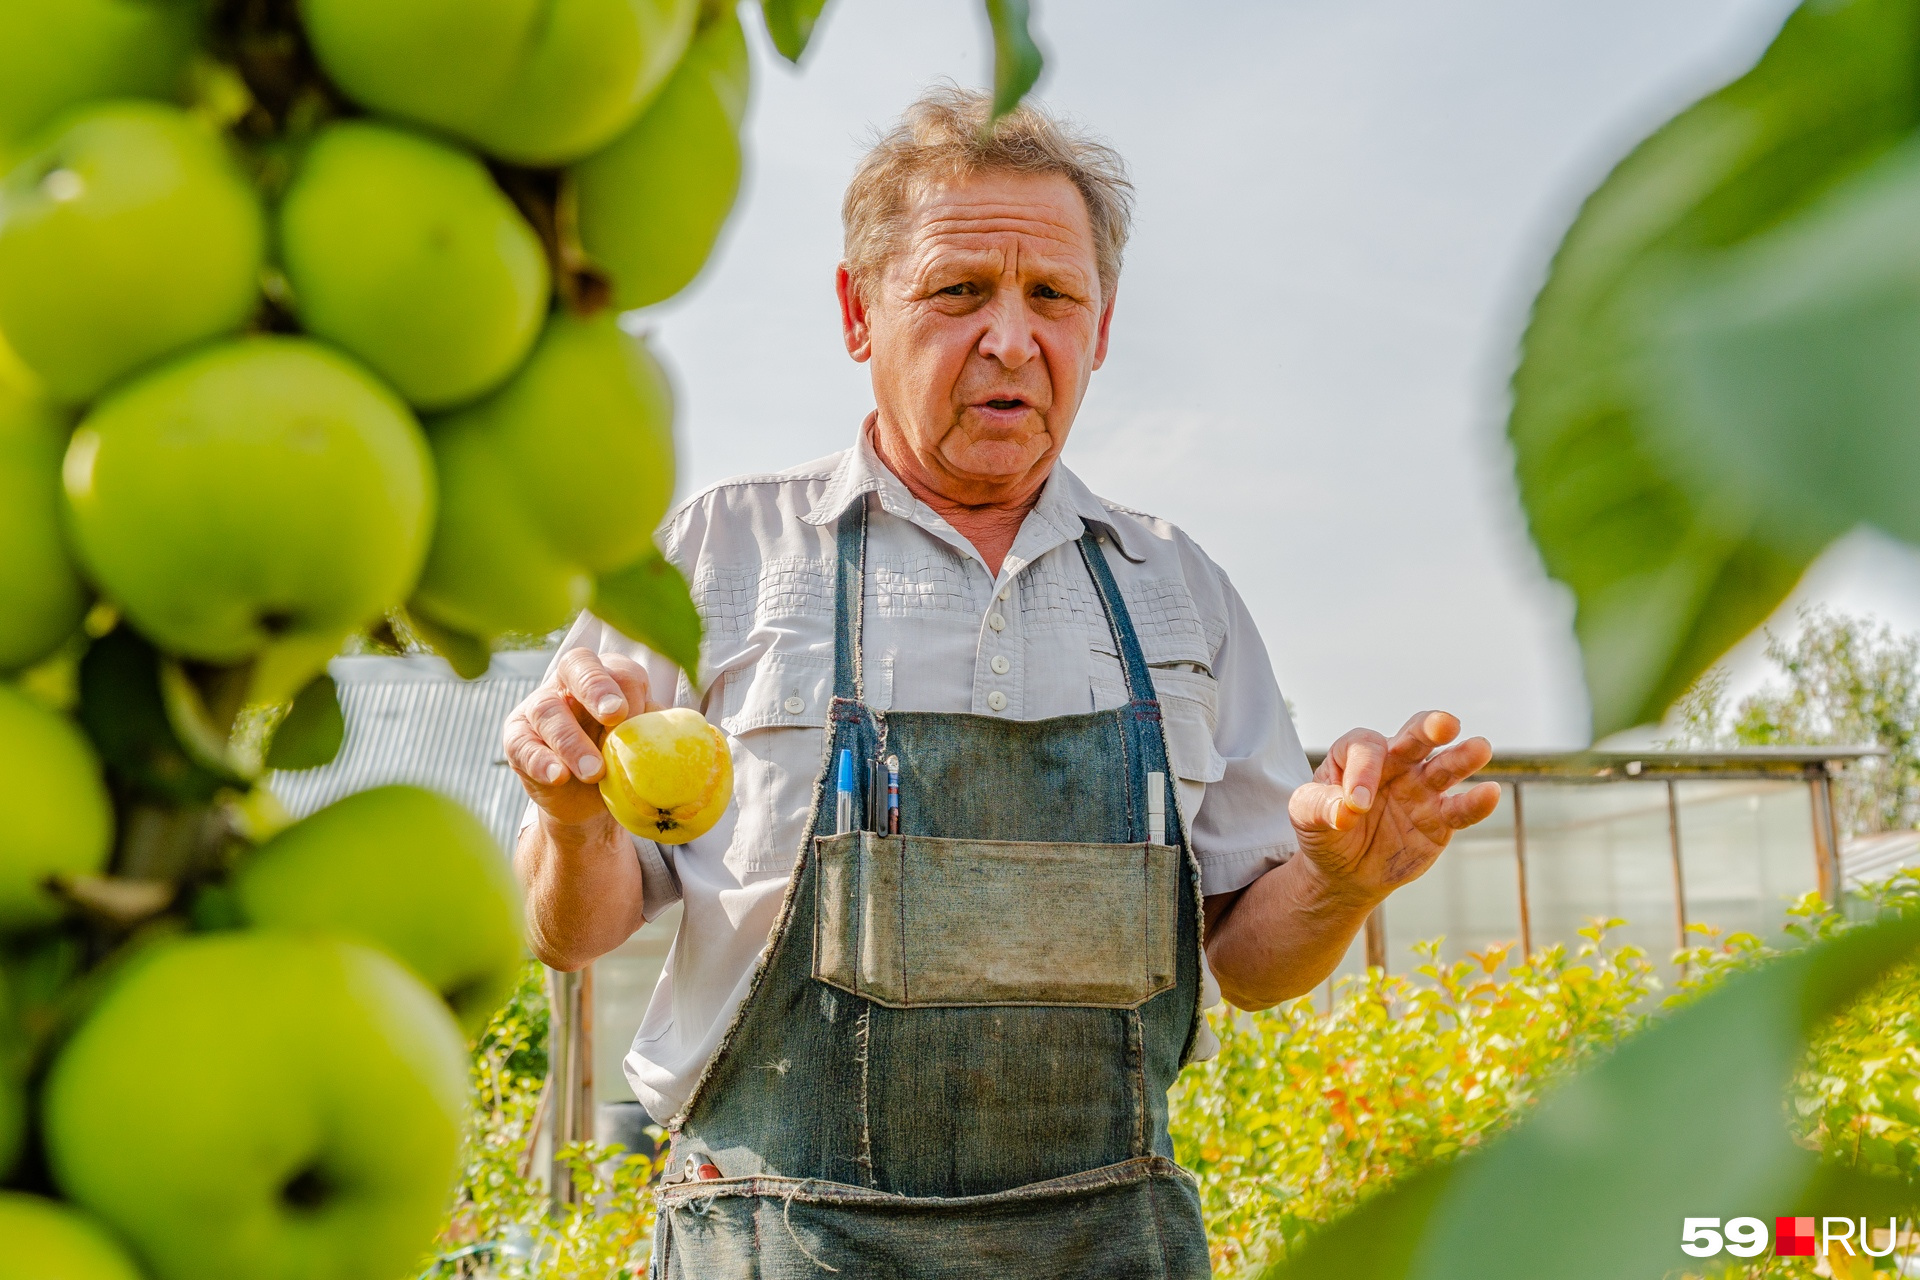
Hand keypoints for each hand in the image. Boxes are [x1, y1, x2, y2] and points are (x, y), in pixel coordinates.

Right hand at [503, 648, 658, 825]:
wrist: (589, 803)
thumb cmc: (622, 760)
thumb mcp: (644, 744)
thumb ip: (654, 729)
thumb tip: (678, 726)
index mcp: (608, 675)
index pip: (617, 669)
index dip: (626, 690)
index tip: (630, 716)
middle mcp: (569, 682)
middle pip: (577, 666)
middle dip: (596, 687)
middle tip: (614, 714)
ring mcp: (538, 707)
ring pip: (548, 710)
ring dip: (572, 741)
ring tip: (594, 772)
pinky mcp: (517, 738)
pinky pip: (523, 745)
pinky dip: (541, 761)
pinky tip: (558, 776)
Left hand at [1287, 710, 1498, 907]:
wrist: (1344, 870)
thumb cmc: (1324, 830)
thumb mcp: (1306, 816)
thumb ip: (1321, 808)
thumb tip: (1345, 811)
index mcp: (1358, 753)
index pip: (1366, 748)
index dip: (1362, 771)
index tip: (1354, 806)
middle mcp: (1396, 762)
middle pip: (1416, 736)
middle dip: (1430, 727)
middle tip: (1445, 724)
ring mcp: (1422, 788)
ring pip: (1446, 766)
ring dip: (1463, 757)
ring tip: (1480, 747)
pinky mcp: (1441, 819)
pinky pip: (1460, 809)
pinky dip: (1476, 802)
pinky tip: (1490, 793)